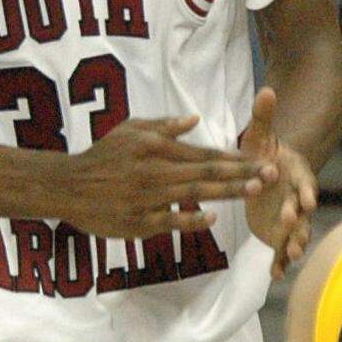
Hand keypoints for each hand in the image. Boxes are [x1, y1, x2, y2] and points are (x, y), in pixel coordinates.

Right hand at [66, 115, 273, 238]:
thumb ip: (162, 125)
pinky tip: (212, 217)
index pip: (201, 152)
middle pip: (205, 171)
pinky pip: (171, 220)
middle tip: (272, 173)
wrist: (69, 185)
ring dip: (228, 192)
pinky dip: (192, 219)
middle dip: (242, 173)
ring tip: (255, 190)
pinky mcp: (139, 221)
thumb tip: (195, 119)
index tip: (260, 158)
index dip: (232, 156)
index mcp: (153, 146)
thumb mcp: (128, 130)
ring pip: (195, 194)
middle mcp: (154, 170)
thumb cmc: (102, 156)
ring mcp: (147, 197)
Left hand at [241, 87, 317, 279]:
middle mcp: (297, 199)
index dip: (304, 192)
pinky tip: (274, 275)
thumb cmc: (263, 152)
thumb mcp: (259, 135)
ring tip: (289, 255)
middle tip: (290, 227)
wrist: (265, 173)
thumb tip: (267, 89)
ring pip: (295, 234)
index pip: (304, 184)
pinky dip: (279, 262)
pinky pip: (280, 250)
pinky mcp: (278, 233)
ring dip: (293, 245)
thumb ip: (263, 116)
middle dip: (296, 219)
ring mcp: (289, 219)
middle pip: (300, 212)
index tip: (304, 198)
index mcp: (296, 175)